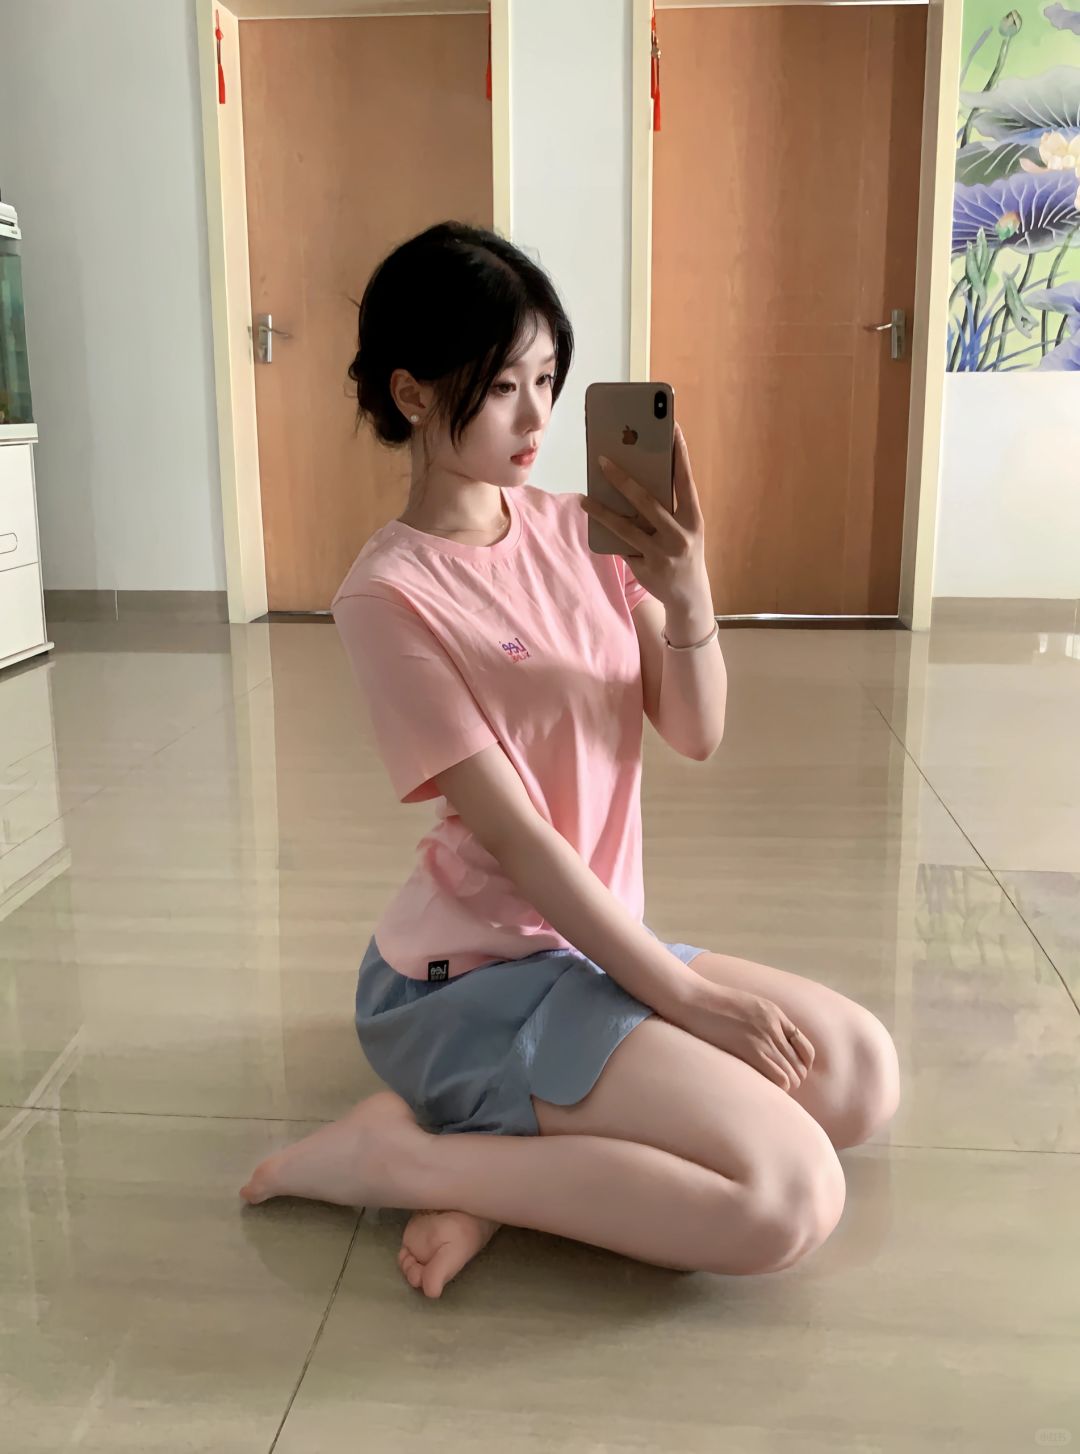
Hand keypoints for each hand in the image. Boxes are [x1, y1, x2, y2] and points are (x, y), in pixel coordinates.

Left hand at [580, 422, 708, 610]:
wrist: (689, 596)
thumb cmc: (684, 551)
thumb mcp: (686, 529)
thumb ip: (670, 508)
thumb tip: (636, 480)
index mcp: (694, 520)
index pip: (685, 482)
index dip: (680, 455)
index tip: (671, 429)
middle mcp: (680, 536)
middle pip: (647, 502)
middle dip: (623, 480)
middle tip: (602, 460)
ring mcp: (662, 555)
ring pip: (626, 527)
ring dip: (602, 511)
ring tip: (584, 498)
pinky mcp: (646, 569)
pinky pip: (622, 546)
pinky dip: (608, 533)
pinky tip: (593, 520)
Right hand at [670, 981, 814, 1092]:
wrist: (694, 999)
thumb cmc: (713, 1004)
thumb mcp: (748, 1006)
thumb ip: (764, 1022)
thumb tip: (772, 1045)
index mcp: (776, 1015)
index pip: (806, 1048)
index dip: (802, 1065)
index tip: (792, 1071)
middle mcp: (774, 1027)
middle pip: (800, 1065)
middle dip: (794, 1078)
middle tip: (780, 1084)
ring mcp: (764, 1039)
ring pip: (791, 1074)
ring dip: (785, 1085)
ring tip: (771, 1087)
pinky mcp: (751, 1050)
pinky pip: (778, 1077)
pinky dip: (777, 1086)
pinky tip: (765, 1086)